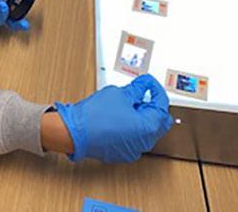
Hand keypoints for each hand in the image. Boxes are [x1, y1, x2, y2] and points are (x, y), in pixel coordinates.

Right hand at [54, 76, 172, 162]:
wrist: (75, 131)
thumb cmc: (95, 115)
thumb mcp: (120, 93)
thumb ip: (137, 89)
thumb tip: (144, 85)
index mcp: (148, 128)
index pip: (162, 105)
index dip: (156, 90)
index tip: (149, 83)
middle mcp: (144, 143)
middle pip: (159, 121)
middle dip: (153, 105)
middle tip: (143, 93)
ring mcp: (134, 150)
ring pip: (147, 131)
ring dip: (143, 116)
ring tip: (130, 102)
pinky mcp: (122, 153)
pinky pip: (135, 138)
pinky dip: (133, 127)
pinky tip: (122, 116)